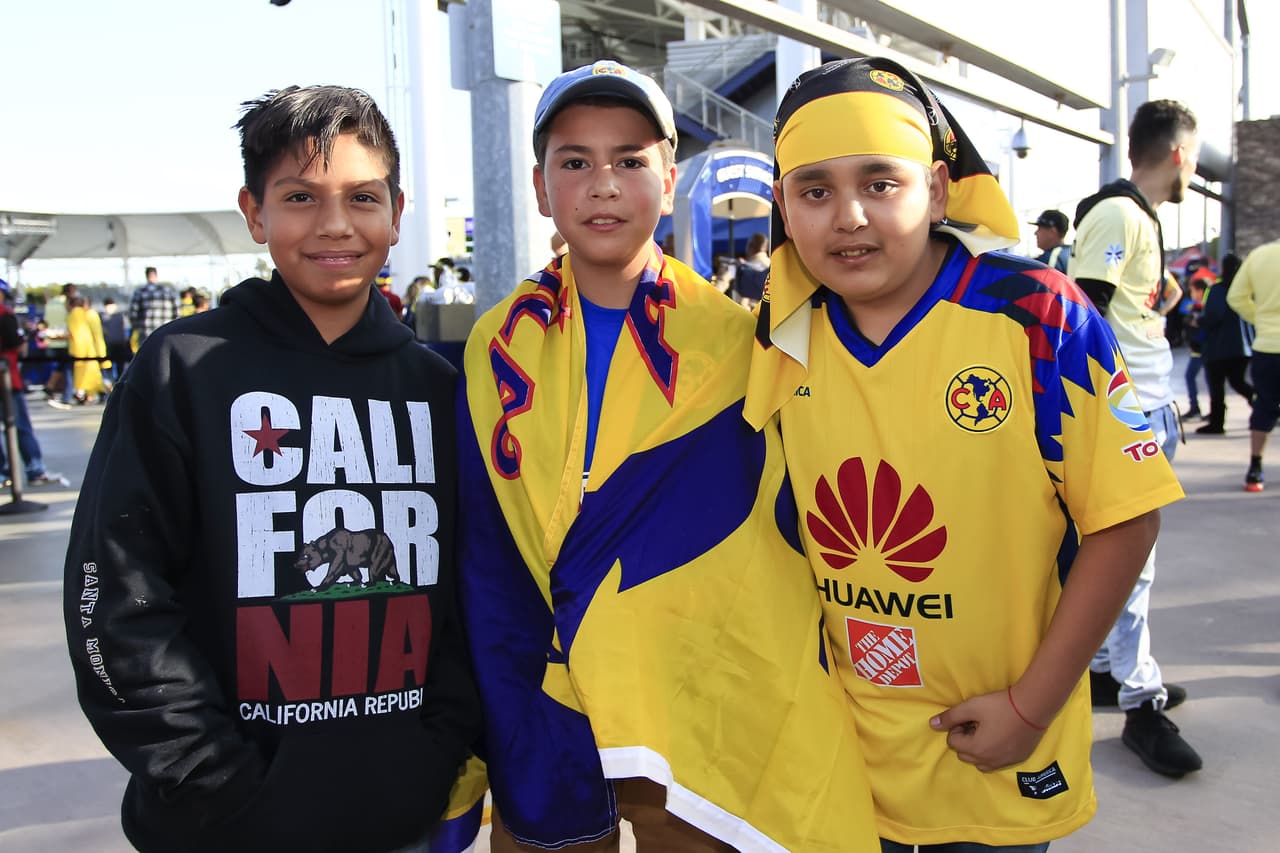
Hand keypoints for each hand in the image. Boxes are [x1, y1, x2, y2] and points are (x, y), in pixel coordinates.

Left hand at [929, 688, 1046, 771]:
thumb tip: (932, 725)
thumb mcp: (971, 707)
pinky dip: (992, 753)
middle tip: (976, 723)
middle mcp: (989, 761)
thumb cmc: (1000, 706)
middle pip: (964, 754)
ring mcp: (1005, 762)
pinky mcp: (1017, 759)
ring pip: (980, 762)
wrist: (1033, 707)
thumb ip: (950, 717)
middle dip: (965, 740)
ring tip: (987, 730)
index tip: (969, 717)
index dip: (957, 727)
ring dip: (978, 749)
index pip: (953, 742)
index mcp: (976, 749)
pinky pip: (997, 762)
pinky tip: (1000, 736)